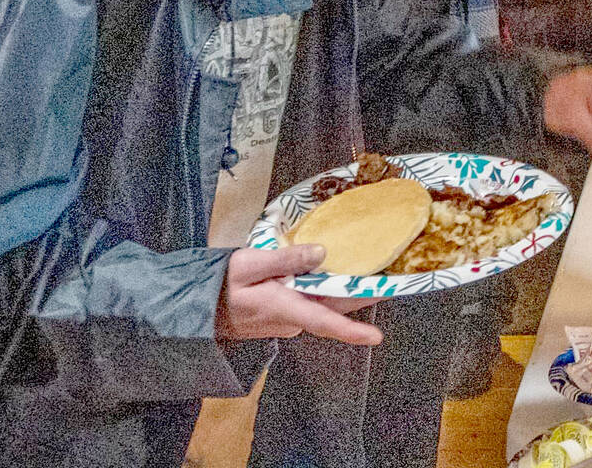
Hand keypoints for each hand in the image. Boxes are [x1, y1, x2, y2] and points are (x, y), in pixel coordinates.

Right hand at [217, 246, 382, 344]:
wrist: (199, 306)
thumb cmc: (221, 284)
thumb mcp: (248, 263)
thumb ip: (285, 258)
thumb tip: (321, 252)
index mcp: (284, 309)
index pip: (324, 323)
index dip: (351, 331)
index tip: (376, 337)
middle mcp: (292, 320)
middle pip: (334, 308)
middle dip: (363, 295)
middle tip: (392, 278)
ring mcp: (290, 320)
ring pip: (325, 304)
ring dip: (347, 289)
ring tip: (374, 268)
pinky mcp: (287, 315)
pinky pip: (314, 303)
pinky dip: (328, 289)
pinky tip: (338, 271)